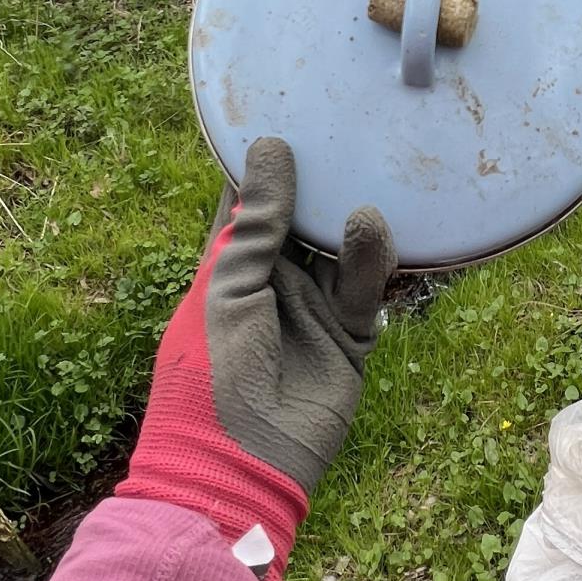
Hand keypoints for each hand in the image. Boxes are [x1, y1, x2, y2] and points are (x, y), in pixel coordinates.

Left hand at [118, 136, 394, 580]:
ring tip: (363, 191)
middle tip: (353, 129)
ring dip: (351, 221)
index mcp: (227, 271)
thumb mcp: (224, 289)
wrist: (236, 470)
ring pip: (342, 250)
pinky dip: (375, 262)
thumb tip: (271, 147)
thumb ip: (255, 224)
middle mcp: (273, 285)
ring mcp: (312, 312)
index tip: (291, 110)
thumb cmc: (207, 376)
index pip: (249, 205)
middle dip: (325, 181)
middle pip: (305, 221)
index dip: (268, 165)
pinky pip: (369, 291)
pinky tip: (372, 229)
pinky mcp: (349, 341)